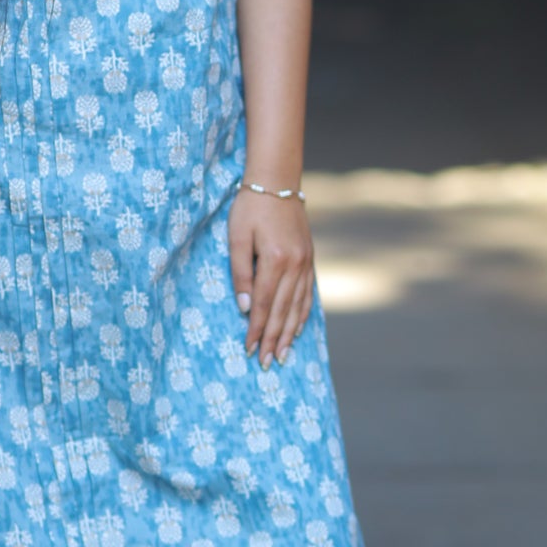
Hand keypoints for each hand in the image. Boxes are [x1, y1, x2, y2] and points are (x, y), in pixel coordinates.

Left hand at [227, 188, 313, 369]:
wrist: (277, 182)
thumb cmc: (250, 207)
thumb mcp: (236, 237)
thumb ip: (241, 273)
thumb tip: (246, 307)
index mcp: (275, 259)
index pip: (264, 304)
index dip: (256, 329)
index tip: (248, 349)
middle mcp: (295, 264)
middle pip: (283, 311)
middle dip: (273, 339)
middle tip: (266, 364)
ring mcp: (306, 262)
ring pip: (297, 306)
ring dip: (289, 334)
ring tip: (282, 355)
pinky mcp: (310, 259)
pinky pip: (308, 294)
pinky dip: (302, 315)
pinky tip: (297, 329)